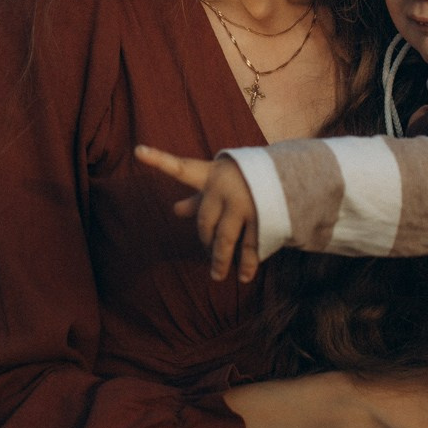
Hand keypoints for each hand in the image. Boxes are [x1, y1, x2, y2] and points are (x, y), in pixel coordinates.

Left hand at [134, 145, 260, 281]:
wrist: (290, 175)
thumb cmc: (244, 180)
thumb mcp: (222, 184)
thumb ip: (198, 198)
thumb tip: (175, 210)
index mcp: (211, 173)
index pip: (180, 168)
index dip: (158, 160)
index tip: (137, 151)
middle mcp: (225, 187)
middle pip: (204, 223)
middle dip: (206, 241)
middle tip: (208, 253)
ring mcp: (245, 203)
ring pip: (225, 239)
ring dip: (221, 260)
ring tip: (217, 276)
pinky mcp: (264, 217)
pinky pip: (251, 245)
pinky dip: (247, 263)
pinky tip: (244, 274)